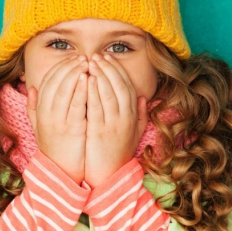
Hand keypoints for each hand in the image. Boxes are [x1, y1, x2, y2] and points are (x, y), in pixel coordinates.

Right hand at [26, 54, 88, 184]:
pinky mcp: (73, 128)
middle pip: (56, 81)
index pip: (47, 81)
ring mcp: (59, 121)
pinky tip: (88, 78)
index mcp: (40, 111)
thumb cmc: (55, 146)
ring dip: (75, 73)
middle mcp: (46, 114)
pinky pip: (76, 104)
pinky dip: (81, 89)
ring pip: (65, 89)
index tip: (72, 58)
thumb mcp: (39, 126)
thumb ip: (33, 107)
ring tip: (87, 63)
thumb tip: (31, 88)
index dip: (60, 67)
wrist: (61, 172)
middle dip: (69, 66)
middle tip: (82, 57)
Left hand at [85, 53, 147, 187]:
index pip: (128, 86)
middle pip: (119, 85)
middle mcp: (125, 118)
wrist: (108, 176)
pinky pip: (96, 106)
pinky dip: (92, 90)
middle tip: (97, 55)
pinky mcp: (99, 131)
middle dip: (108, 67)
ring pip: (108, 92)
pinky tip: (86, 79)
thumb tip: (145, 98)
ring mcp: (113, 124)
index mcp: (133, 116)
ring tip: (90, 61)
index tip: (108, 58)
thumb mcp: (135, 134)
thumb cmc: (118, 153)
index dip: (118, 70)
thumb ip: (141, 115)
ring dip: (100, 74)